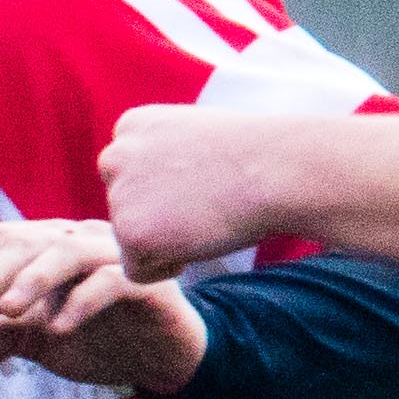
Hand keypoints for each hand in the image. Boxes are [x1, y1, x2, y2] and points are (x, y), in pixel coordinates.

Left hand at [0, 216, 205, 392]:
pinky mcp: (148, 282)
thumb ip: (9, 335)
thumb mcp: (43, 342)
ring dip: (31, 279)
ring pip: (68, 251)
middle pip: (29, 240)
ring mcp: (117, 257)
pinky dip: (80, 302)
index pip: (3, 237)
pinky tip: (58, 328)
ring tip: (7, 311)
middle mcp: (82, 240)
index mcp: (52, 245)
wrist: (162, 359)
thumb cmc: (100, 340)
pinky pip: (111, 280)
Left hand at [96, 96, 298, 278]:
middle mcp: (115, 155)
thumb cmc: (255, 156)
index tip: (203, 181)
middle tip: (207, 204)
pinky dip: (168, 268)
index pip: (128, 177)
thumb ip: (160, 157)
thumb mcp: (195, 137)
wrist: (282, 170)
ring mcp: (119, 194)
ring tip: (207, 218)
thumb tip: (149, 190)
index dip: (166, 190)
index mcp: (131, 126)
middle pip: (125, 209)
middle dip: (159, 217)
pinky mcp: (130, 232)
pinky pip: (137, 271)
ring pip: (131, 240)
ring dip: (167, 242)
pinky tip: (200, 242)